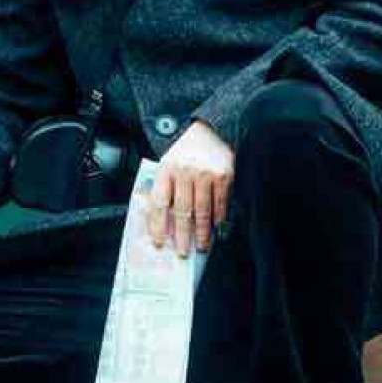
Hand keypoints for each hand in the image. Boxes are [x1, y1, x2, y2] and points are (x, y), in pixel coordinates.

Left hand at [149, 121, 233, 257]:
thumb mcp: (168, 163)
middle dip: (182, 236)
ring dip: (202, 232)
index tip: (159, 242)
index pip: (159, 202)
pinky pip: (220, 203)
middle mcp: (185, 171)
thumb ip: (164, 187)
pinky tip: (216, 228)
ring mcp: (205, 174)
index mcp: (166, 169)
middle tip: (182, 252)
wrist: (211, 130)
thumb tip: (160, 221)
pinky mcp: (223, 175)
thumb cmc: (186, 151)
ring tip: (201, 246)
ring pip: (202, 211)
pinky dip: (218, 218)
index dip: (158, 225)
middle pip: (182, 211)